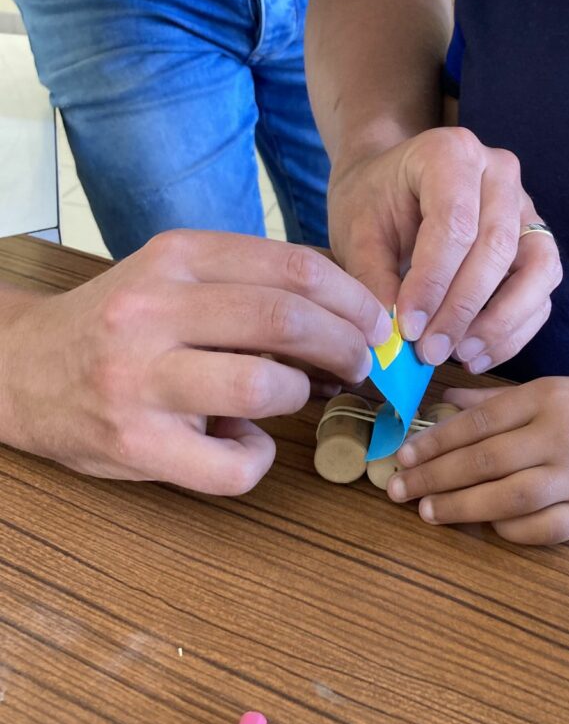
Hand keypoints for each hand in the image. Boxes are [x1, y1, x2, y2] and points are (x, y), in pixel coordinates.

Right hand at [0, 230, 390, 493]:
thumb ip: (248, 291)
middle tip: (362, 364)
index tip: (377, 324)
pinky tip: (244, 446)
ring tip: (299, 396)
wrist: (20, 369)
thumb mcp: (174, 283)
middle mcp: (154, 309)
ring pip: (263, 384)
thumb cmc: (118, 327)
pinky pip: (232, 464)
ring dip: (302, 394)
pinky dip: (257, 459)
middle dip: (348, 345)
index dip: (354, 299)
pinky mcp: (134, 442)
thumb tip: (347, 323)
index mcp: (176, 259)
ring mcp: (140, 378)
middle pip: (287, 319)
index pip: (293, 268)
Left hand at [327, 127, 561, 371]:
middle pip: (497, 248)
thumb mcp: (357, 232)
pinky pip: (542, 292)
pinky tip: (476, 354)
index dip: (433, 282)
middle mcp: (499, 173)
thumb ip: (373, 279)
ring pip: (537, 270)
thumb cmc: (372, 203)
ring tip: (461, 356)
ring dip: (501, 323)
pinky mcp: (536, 243)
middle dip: (463, 309)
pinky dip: (514, 330)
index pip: (455, 224)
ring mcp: (525, 207)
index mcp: (451, 153)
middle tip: (430, 351)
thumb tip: (391, 336)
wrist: (389, 186)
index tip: (408, 328)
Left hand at [387, 378, 568, 543]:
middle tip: (398, 489)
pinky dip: (508, 529)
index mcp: (547, 398)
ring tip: (427, 511)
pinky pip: (542, 529)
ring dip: (461, 507)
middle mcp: (561, 436)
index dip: (435, 441)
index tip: (404, 455)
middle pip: (485, 461)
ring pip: (508, 498)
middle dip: (434, 477)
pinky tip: (485, 523)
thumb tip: (440, 405)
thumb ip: (494, 401)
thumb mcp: (550, 389)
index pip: (478, 423)